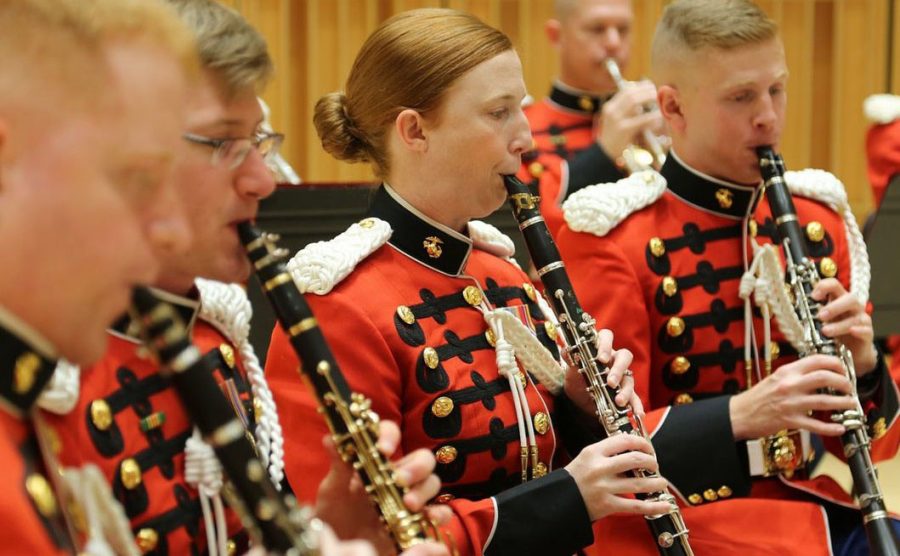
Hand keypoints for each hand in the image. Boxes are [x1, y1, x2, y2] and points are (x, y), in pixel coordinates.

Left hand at [315, 420, 448, 554]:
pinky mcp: (418, 521)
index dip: (389, 436)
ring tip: (408, 505)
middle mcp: (397, 477)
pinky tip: (428, 518)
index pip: (390, 435)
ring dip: (424, 490)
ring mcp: (410, 498)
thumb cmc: (335, 519)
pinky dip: (440, 513)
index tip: (382, 449)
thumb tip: (331, 438)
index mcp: (376, 462)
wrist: (341, 551)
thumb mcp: (333, 493)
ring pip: (432, 482)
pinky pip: (441, 511)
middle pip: (421, 458)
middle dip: (416, 466)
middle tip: (401, 480)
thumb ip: (338, 467)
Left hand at [563, 328, 642, 417]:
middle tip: (610, 382)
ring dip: (625, 390)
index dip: (606, 345)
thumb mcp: (571, 370)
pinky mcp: (626, 394)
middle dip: (618, 369)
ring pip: (629, 379)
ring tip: (618, 401)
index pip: (607, 337)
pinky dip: (637, 406)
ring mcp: (622, 377)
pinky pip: (635, 398)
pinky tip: (638, 414)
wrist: (578, 401)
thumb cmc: (577, 380)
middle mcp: (614, 361)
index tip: (601, 358)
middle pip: (624, 356)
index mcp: (601, 350)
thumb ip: (571, 359)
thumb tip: (566, 350)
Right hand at [564, 433, 671, 520]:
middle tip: (655, 464)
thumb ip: (607, 452)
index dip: (642, 443)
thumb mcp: (587, 457)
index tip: (648, 448)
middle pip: (635, 460)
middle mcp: (599, 468)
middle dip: (651, 461)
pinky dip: (654, 506)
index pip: (624, 440)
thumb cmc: (575, 478)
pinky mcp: (607, 505)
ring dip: (656, 482)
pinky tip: (666, 505)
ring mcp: (604, 487)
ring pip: (639, 483)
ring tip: (662, 482)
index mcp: (593, 452)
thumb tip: (634, 450)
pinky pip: (636, 506)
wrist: (559, 500)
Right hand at [596, 80, 663, 161]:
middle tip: (657, 93)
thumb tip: (646, 98)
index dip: (640, 86)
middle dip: (646, 91)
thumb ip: (629, 110)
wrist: (604, 155)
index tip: (651, 86)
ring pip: (634, 102)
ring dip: (649, 100)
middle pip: (630, 94)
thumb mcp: (618, 120)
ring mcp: (616, 120)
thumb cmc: (615, 137)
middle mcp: (611, 110)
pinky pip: (641, 120)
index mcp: (610, 106)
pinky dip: (652, 118)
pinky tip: (658, 120)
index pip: (625, 90)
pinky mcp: (623, 130)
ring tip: (659, 104)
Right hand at [729, 354, 856, 439]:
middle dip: (843, 382)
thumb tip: (817, 373)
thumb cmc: (757, 397)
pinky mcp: (790, 420)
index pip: (816, 361)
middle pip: (824, 378)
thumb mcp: (775, 378)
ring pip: (824, 401)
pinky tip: (839, 428)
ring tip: (850, 404)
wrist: (739, 414)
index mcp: (786, 372)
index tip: (843, 369)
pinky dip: (830, 428)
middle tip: (849, 387)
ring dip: (843, 403)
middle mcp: (789, 385)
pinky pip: (815, 424)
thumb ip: (795, 374)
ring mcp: (790, 403)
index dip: (835, 363)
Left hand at [812, 278, 877, 374]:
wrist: (850, 351)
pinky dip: (859, 330)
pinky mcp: (867, 334)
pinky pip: (866, 330)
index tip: (814, 296)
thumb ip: (810, 314)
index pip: (834, 285)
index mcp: (838, 300)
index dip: (824, 286)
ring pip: (856, 317)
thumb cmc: (833, 333)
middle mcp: (852, 307)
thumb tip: (790, 309)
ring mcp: (861, 320)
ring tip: (826, 331)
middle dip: (834, 306)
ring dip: (839, 324)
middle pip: (850, 298)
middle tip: (820, 316)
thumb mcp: (820, 322)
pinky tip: (852, 331)